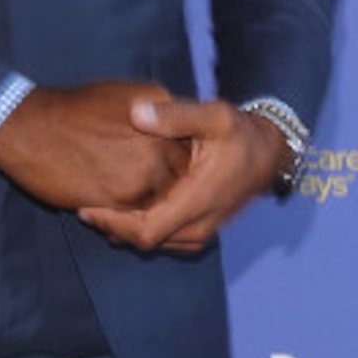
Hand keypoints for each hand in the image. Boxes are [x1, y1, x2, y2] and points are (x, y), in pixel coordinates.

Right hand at [0, 81, 184, 213]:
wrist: (27, 128)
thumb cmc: (70, 111)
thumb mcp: (123, 95)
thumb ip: (156, 112)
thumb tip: (173, 130)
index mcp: (161, 109)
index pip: (188, 141)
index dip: (176, 158)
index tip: (166, 169)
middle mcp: (160, 139)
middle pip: (181, 171)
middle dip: (169, 184)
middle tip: (156, 197)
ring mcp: (143, 169)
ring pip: (164, 197)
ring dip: (153, 206)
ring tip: (136, 211)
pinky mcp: (123, 196)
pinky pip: (141, 217)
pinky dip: (133, 222)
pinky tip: (118, 221)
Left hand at [76, 98, 289, 255]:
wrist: (271, 152)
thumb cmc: (241, 132)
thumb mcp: (214, 115)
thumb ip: (175, 115)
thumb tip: (136, 113)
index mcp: (199, 199)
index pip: (146, 230)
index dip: (113, 224)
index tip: (87, 207)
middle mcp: (202, 222)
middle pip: (146, 241)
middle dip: (114, 227)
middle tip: (86, 206)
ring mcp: (205, 229)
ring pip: (157, 243)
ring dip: (128, 230)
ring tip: (102, 209)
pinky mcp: (205, 228)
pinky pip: (168, 239)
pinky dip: (145, 230)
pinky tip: (129, 212)